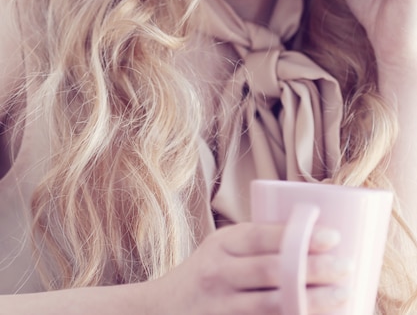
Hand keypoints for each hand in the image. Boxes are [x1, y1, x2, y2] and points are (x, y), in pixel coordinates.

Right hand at [149, 222, 351, 314]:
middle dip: (313, 270)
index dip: (298, 236)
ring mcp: (220, 308)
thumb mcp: (221, 248)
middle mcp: (218, 274)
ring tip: (342, 296)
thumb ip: (255, 244)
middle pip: (272, 271)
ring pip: (272, 307)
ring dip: (311, 303)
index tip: (333, 237)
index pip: (261, 236)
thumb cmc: (204, 274)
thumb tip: (312, 232)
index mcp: (221, 245)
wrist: (160, 312)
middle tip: (346, 267)